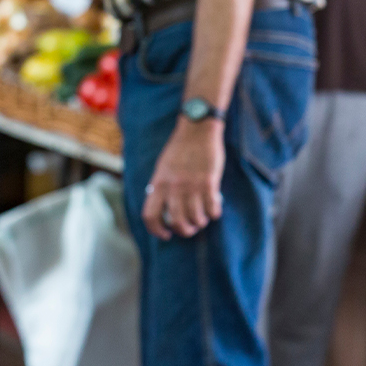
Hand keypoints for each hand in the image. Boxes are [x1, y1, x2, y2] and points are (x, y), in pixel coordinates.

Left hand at [142, 118, 225, 239]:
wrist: (196, 130)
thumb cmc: (180, 150)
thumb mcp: (162, 169)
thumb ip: (161, 188)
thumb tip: (163, 210)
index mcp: (158, 184)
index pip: (150, 216)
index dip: (156, 231)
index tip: (165, 234)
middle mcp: (172, 187)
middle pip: (175, 222)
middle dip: (184, 230)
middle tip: (190, 227)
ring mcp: (190, 185)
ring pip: (195, 218)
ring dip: (200, 223)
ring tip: (202, 218)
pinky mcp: (208, 181)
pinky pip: (212, 209)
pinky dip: (214, 213)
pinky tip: (214, 209)